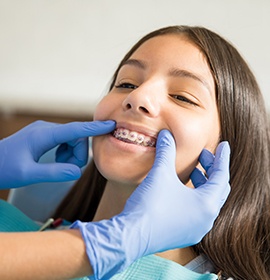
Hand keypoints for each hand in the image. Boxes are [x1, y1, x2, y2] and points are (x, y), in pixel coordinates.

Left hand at [0, 120, 114, 188]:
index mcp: (43, 135)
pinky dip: (66, 152)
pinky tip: (56, 160)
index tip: (110, 125)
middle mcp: (46, 129)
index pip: (75, 129)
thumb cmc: (4, 168)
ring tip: (59, 166)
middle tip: (68, 170)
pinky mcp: (45, 137)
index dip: (94, 128)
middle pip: (76, 137)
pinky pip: (64, 142)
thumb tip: (76, 172)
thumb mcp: (28, 174)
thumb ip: (54, 173)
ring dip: (72, 155)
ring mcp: (45, 132)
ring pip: (72, 140)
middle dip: (78, 154)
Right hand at [72, 130, 229, 278]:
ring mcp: (195, 230)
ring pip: (207, 202)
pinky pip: (197, 212)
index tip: (223, 145)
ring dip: (203, 184)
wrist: (131, 235)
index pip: (222, 175)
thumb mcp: (160, 173)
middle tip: (203, 156)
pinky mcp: (184, 235)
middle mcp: (206, 219)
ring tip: (193, 172)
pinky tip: (181, 190)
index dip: (222, 157)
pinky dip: (194, 198)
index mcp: (207, 204)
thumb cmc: (150, 205)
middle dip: (211, 170)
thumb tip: (166, 134)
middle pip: (217, 189)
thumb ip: (166, 151)